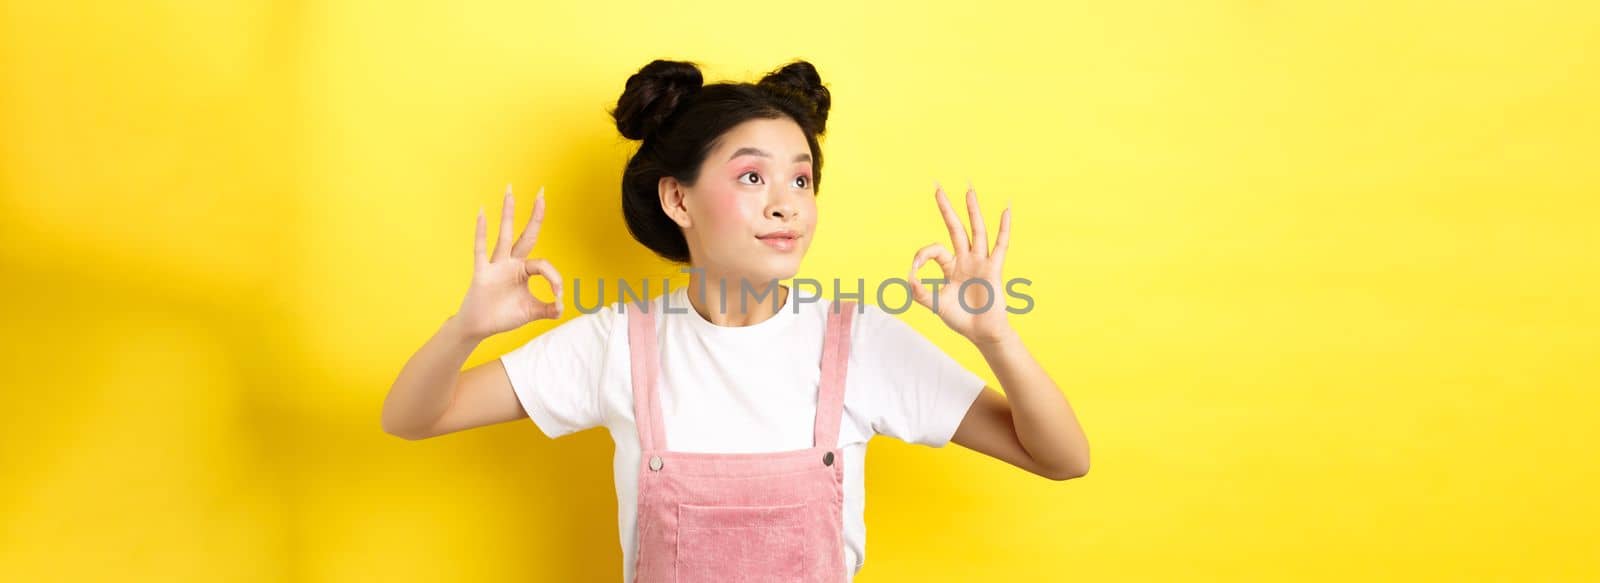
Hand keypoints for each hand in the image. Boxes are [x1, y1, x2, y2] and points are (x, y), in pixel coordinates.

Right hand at [453, 184, 563, 339]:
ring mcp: (496, 265)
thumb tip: (563, 307)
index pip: (544, 265)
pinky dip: (481, 231)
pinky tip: (482, 212)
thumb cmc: (503, 316)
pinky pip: (481, 249)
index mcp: (524, 270)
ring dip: (508, 213)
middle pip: (526, 234)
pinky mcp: (482, 272)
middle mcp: (511, 263)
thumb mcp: (531, 312)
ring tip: (510, 190)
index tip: (559, 296)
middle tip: (542, 191)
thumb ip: (548, 309)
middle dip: (535, 214)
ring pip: (504, 235)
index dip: (555, 279)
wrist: (479, 327)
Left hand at [909, 181, 1014, 344]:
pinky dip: (1004, 227)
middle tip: (937, 187)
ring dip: (972, 210)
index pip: (934, 249)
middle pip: (955, 228)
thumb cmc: (960, 319)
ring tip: (968, 190)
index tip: (914, 271)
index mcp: (950, 267)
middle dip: (946, 208)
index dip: (921, 255)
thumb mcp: (935, 305)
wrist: (981, 333)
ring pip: (976, 231)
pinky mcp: (994, 269)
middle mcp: (965, 260)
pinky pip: (1000, 245)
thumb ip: (920, 292)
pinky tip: (1005, 209)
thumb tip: (909, 278)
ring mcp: (980, 262)